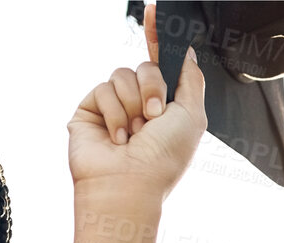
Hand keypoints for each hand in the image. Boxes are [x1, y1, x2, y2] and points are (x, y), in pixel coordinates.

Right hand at [68, 10, 205, 200]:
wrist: (128, 185)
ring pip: (122, 74)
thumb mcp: (192, 117)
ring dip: (132, 103)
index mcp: (167, 107)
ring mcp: (115, 106)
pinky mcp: (91, 109)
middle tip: (153, 118)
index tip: (154, 11)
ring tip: (134, 134)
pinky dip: (114, 112)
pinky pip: (103, 88)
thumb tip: (188, 51)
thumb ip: (191, 80)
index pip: (162, 63)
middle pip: (145, 66)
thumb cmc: (164, 159)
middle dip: (152, 88)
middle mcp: (141, 104)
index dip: (158, 37)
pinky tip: (117, 138)